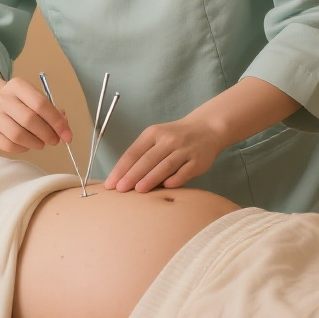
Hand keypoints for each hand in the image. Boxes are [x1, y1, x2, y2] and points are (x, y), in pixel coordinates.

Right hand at [0, 77, 71, 154]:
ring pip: (18, 135)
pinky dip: (22, 148)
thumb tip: (64, 128)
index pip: (41, 104)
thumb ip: (50, 111)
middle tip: (55, 141)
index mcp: (17, 85)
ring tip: (41, 143)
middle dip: (47, 134)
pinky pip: (8, 145)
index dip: (57, 122)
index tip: (67, 135)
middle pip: (30, 120)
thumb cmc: (16, 102)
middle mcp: (2, 98)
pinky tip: (26, 145)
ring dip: (36, 143)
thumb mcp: (32, 98)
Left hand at [105, 115, 222, 191]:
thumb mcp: (157, 137)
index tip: (110, 183)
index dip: (121, 168)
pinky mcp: (198, 160)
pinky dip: (176, 179)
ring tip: (138, 190)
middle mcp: (168, 140)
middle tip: (120, 189)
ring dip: (151, 178)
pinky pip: (185, 171)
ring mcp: (184, 150)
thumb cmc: (175, 137)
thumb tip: (123, 178)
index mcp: (153, 133)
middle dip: (132, 175)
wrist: (207, 128)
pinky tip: (166, 187)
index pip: (133, 152)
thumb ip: (143, 154)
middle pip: (147, 159)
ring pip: (165, 165)